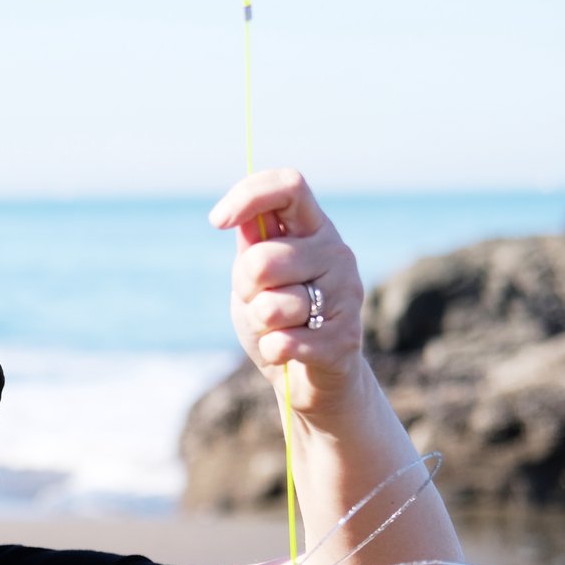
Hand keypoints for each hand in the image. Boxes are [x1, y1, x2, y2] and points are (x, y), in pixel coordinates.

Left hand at [210, 169, 365, 412]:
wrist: (310, 377)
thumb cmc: (278, 320)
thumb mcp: (256, 278)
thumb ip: (252, 246)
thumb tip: (237, 217)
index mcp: (314, 229)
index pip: (289, 186)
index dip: (249, 195)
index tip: (218, 220)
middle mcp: (337, 253)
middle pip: (262, 260)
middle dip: (246, 288)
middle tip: (262, 301)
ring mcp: (347, 293)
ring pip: (271, 307)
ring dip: (261, 324)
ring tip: (282, 327)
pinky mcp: (345, 338)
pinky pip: (281, 342)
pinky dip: (272, 351)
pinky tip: (288, 351)